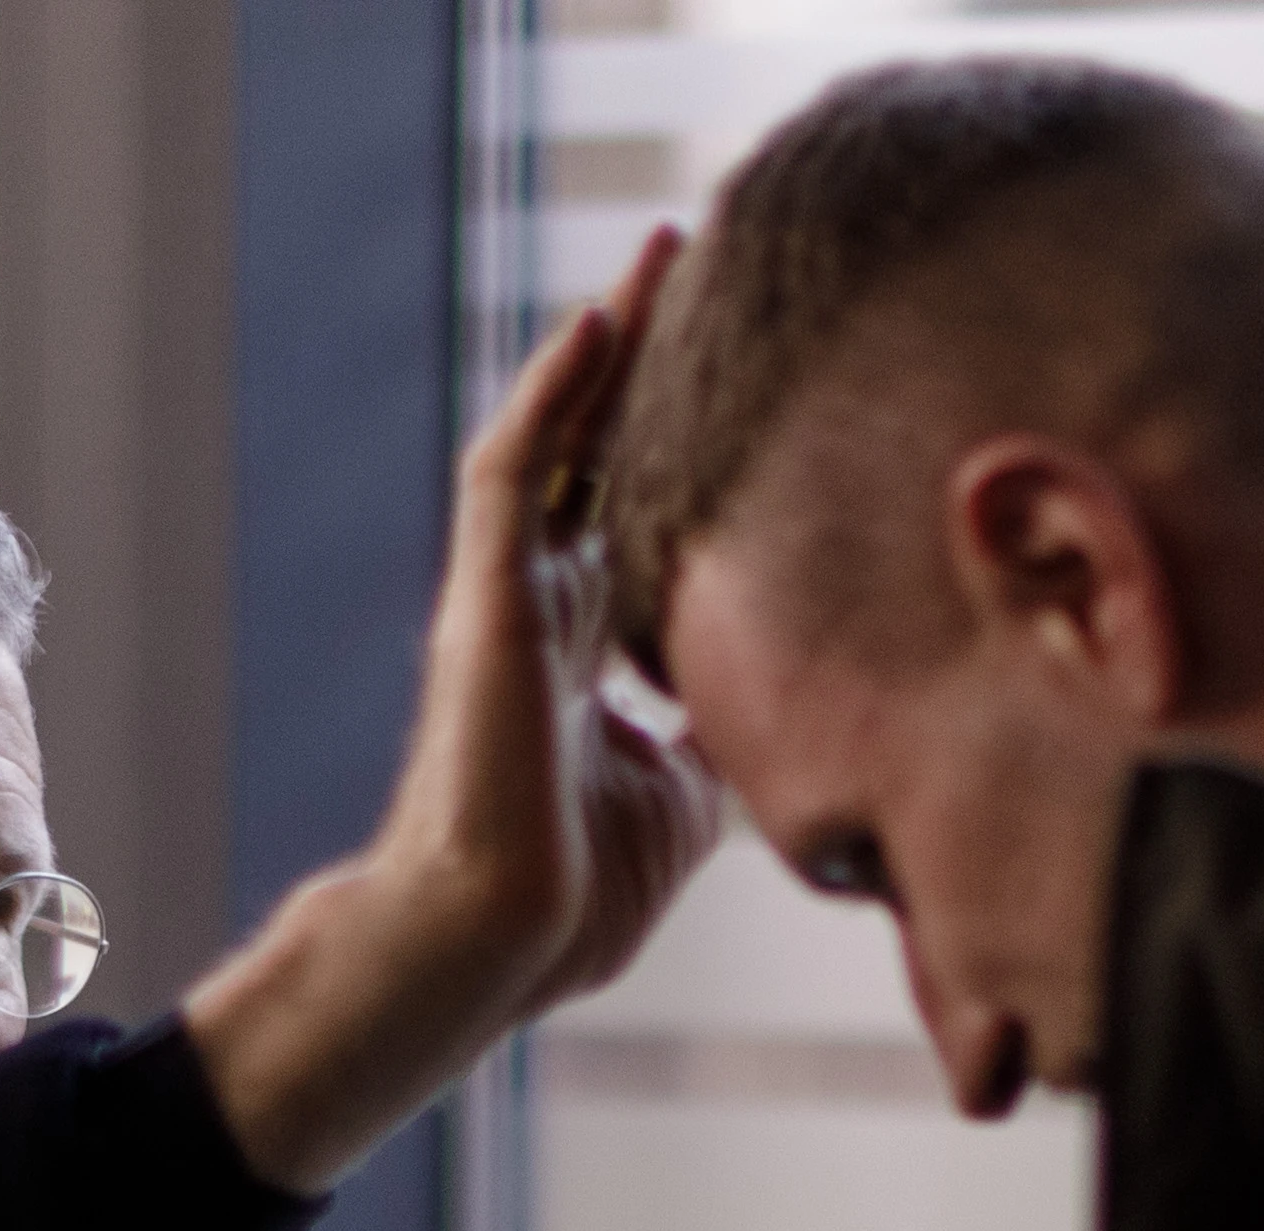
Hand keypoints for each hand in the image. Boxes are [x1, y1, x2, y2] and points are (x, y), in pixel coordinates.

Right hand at [185, 231, 732, 1193]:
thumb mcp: (682, 801)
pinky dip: (553, 394)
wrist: (493, 941)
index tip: (746, 375)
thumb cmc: (569, 894)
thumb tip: (779, 711)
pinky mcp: (484, 600)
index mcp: (580, 650)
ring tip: (662, 257)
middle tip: (707, 268)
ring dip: (607, 346)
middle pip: (600, 450)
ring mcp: (506, 596)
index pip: (635, 514)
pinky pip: (513, 470)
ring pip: (556, 436)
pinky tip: (597, 324)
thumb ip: (713, 736)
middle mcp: (539, 604)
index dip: (682, 443)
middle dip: (652, 363)